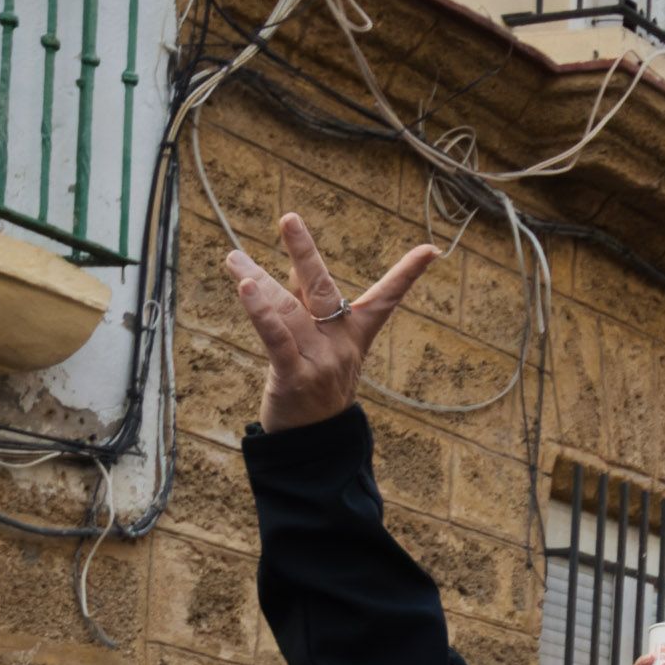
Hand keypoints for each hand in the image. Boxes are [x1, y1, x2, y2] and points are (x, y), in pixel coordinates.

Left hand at [224, 212, 439, 433]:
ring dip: (256, 283)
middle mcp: (341, 346)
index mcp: (355, 336)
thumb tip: (288, 266)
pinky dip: (260, 312)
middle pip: (323, 289)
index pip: (386, 299)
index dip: (408, 274)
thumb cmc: (313, 386)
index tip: (432, 251)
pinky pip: (277, 339)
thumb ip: (306, 306)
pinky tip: (245, 287)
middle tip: (288, 219)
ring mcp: (320, 362)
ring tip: (233, 259)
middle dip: (305, 253)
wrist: (313, 446)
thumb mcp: (319, 345)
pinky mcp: (295, 378)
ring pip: (288, 310)